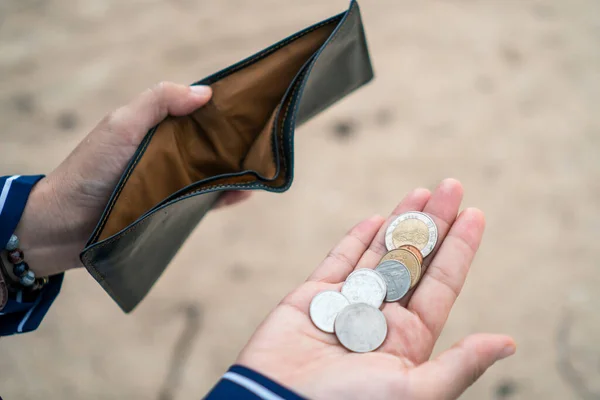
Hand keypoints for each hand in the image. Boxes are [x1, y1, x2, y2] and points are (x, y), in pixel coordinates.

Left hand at [15, 82, 249, 275]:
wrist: (64, 225)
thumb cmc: (90, 170)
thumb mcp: (122, 125)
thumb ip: (159, 102)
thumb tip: (206, 92)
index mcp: (154, 128)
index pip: (194, 113)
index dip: (219, 110)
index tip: (249, 106)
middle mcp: (165, 153)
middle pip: (207, 143)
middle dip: (234, 141)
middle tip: (265, 138)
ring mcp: (170, 183)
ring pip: (210, 173)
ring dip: (234, 170)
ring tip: (261, 166)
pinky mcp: (171, 210)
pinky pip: (204, 202)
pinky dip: (225, 197)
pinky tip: (244, 193)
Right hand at [236, 179, 515, 399]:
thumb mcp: (416, 390)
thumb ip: (460, 363)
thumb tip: (508, 343)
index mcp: (409, 339)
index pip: (441, 283)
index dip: (460, 248)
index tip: (475, 214)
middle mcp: (380, 318)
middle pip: (414, 260)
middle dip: (433, 222)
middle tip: (451, 186)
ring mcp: (346, 305)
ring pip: (379, 254)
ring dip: (400, 222)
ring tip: (421, 192)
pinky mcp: (311, 299)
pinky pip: (337, 262)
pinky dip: (354, 240)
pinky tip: (374, 219)